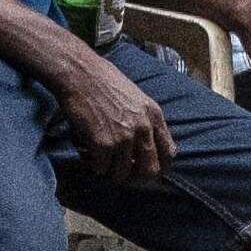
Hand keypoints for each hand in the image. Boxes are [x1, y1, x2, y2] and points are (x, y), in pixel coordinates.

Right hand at [48, 45, 175, 183]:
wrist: (81, 73)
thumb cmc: (105, 82)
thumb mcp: (137, 98)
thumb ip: (147, 120)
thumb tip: (149, 146)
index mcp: (154, 116)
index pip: (169, 153)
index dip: (160, 167)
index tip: (147, 171)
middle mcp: (143, 128)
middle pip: (149, 171)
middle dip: (135, 177)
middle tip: (122, 173)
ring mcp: (124, 137)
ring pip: (122, 174)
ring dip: (110, 171)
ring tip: (100, 160)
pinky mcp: (103, 144)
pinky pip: (101, 168)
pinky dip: (93, 164)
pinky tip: (87, 153)